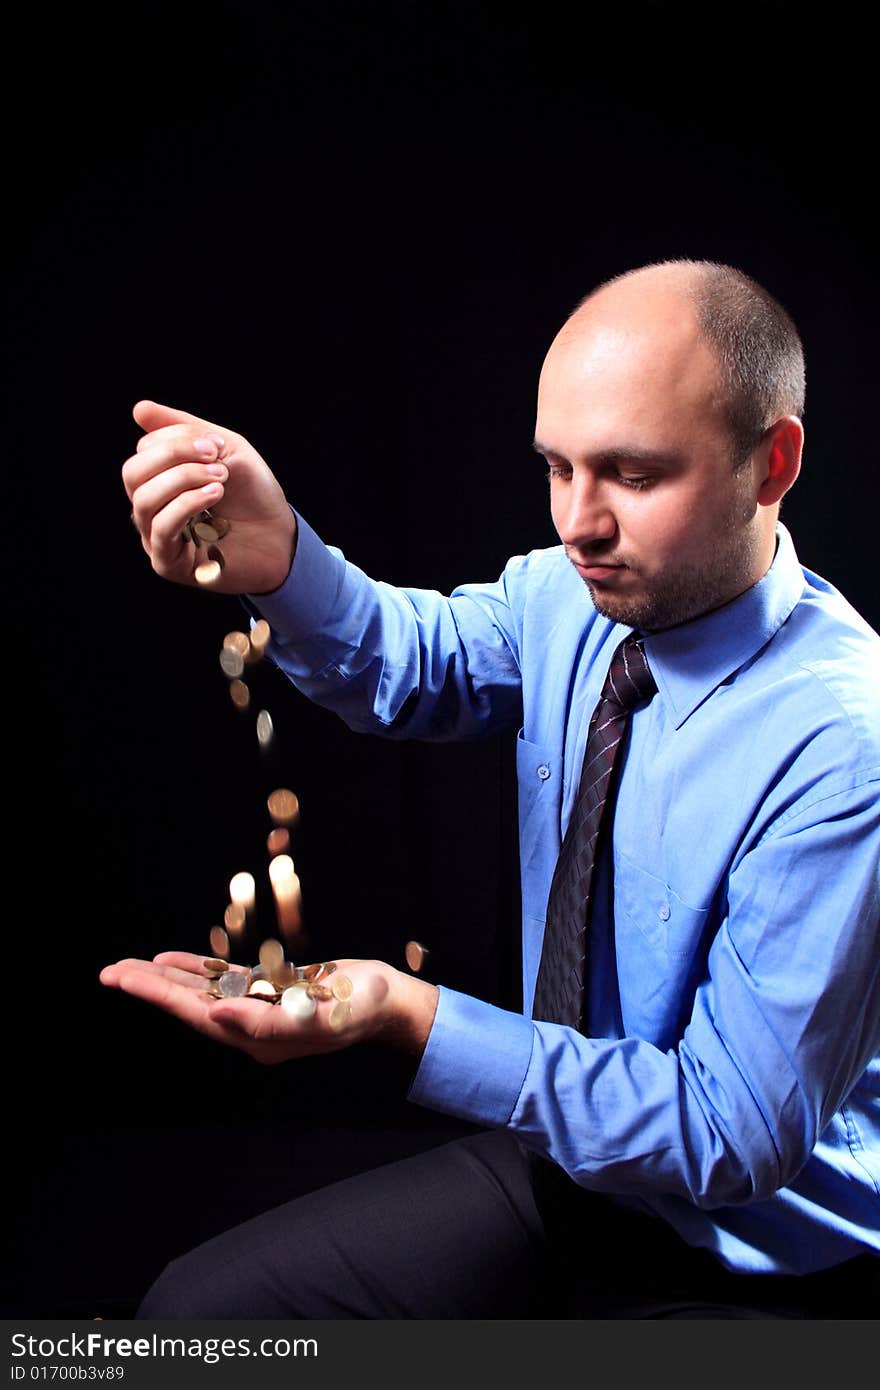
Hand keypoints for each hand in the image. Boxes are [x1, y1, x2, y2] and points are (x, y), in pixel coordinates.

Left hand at [99, 952, 438, 1065]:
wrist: (389, 1001)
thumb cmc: (362, 1008)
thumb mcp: (321, 1016)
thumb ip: (268, 1023)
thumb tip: (215, 1016)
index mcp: (259, 1039)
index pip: (198, 1015)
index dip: (161, 996)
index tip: (128, 978)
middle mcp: (251, 1028)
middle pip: (190, 1005)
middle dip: (149, 988)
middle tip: (110, 972)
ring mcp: (259, 1009)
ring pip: (201, 991)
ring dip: (165, 979)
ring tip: (127, 967)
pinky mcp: (270, 991)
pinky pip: (223, 980)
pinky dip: (196, 969)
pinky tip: (171, 960)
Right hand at [122, 400, 297, 594]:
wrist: (282, 536)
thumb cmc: (253, 494)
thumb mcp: (223, 448)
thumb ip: (182, 428)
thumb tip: (139, 409)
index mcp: (159, 481)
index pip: (143, 452)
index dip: (176, 440)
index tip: (216, 445)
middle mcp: (152, 510)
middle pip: (132, 473)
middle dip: (172, 455)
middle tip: (214, 457)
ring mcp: (157, 538)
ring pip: (143, 500)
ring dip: (183, 479)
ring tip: (221, 478)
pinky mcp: (170, 563)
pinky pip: (161, 529)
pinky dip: (187, 504)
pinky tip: (214, 495)